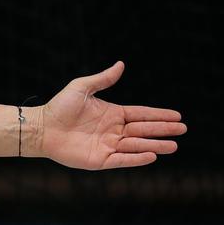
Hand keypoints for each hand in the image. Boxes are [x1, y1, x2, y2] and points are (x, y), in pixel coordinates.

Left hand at [38, 61, 185, 169]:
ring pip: (136, 146)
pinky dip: (136, 158)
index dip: (159, 115)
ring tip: (174, 146)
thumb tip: (121, 64)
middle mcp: (112, 131)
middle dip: (163, 130)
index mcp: (112, 114)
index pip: (141, 115)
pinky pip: (121, 160)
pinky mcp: (98, 160)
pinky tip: (152, 155)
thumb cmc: (58, 107)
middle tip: (183, 129)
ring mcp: (106, 146)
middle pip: (143, 130)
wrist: (40, 128)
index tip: (177, 116)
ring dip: (155, 145)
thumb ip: (102, 79)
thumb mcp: (82, 88)